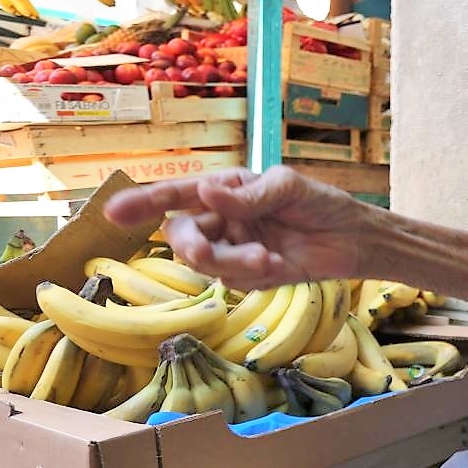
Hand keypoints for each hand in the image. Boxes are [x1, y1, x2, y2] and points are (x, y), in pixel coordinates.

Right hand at [103, 166, 378, 289]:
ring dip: (230, 263)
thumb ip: (247, 195)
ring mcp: (234, 249)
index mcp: (225, 191)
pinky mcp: (251, 276)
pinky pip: (234, 280)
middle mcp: (222, 220)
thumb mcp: (287, 187)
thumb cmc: (320, 203)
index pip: (177, 195)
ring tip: (265, 258)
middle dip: (187, 245)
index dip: (144, 203)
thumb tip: (207, 193)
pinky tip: (278, 265)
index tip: (113, 214)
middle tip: (200, 251)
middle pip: (181, 235)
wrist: (353, 238)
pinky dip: (252, 274)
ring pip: (206, 263)